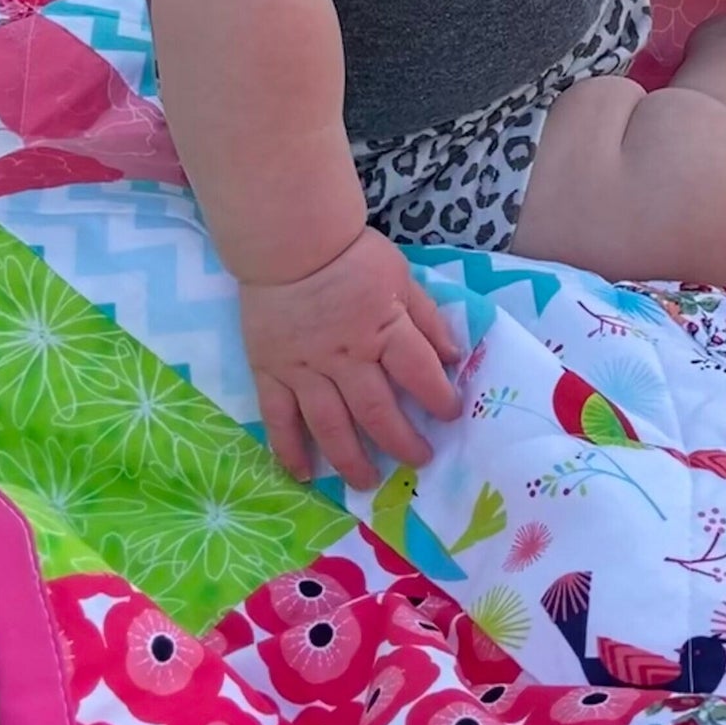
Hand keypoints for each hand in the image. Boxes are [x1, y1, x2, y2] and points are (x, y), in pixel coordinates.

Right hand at [240, 225, 462, 488]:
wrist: (289, 242)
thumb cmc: (352, 256)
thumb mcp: (402, 276)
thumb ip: (427, 318)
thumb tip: (454, 355)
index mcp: (384, 329)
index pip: (419, 374)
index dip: (440, 399)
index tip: (451, 414)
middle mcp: (346, 357)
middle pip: (378, 412)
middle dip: (402, 442)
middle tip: (418, 460)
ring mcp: (305, 369)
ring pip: (331, 426)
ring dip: (352, 459)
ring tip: (368, 482)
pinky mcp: (271, 372)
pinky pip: (280, 419)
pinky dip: (291, 450)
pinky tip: (306, 474)